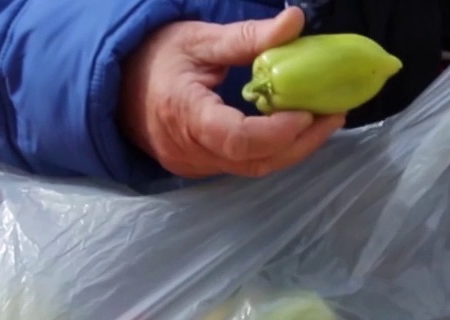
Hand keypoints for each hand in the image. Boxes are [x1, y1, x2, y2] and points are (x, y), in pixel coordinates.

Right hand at [118, 8, 344, 177]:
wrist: (115, 88)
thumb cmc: (155, 59)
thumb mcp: (200, 39)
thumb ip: (248, 37)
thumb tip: (295, 20)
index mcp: (185, 115)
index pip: (239, 138)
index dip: (279, 131)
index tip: (310, 110)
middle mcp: (190, 150)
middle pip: (257, 161)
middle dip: (302, 142)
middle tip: (334, 113)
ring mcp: (196, 165)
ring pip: (255, 168)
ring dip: (294, 147)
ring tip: (323, 119)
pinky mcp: (204, 169)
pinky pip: (247, 165)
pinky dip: (276, 149)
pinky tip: (296, 127)